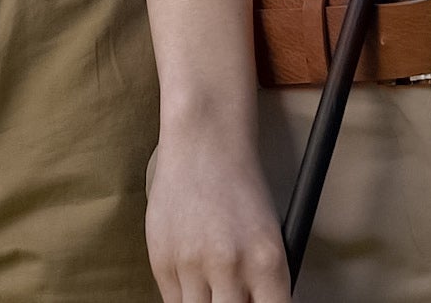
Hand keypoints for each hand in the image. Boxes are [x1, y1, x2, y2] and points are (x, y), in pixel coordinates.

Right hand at [146, 130, 291, 302]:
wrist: (203, 142)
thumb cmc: (241, 187)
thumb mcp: (269, 236)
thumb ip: (263, 283)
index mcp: (267, 261)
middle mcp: (230, 266)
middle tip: (233, 296)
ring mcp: (192, 264)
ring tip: (213, 286)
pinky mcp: (161, 260)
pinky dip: (186, 297)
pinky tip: (194, 278)